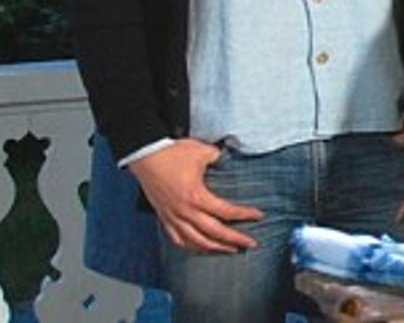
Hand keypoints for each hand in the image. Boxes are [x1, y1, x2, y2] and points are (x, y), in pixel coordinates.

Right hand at [127, 139, 261, 252]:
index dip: (244, 215)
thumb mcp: (203, 152)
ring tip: (230, 250)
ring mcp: (172, 216)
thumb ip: (220, 159)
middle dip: (234, 239)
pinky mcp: (163, 216)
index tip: (259, 216)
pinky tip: (201, 247)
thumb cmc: (172, 153)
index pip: (225, 211)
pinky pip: (177, 238)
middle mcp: (184, 211)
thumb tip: (230, 161)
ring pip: (195, 240)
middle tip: (251, 244)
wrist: (144, 155)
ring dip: (214, 247)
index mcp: (196, 196)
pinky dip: (191, 246)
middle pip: (214, 232)